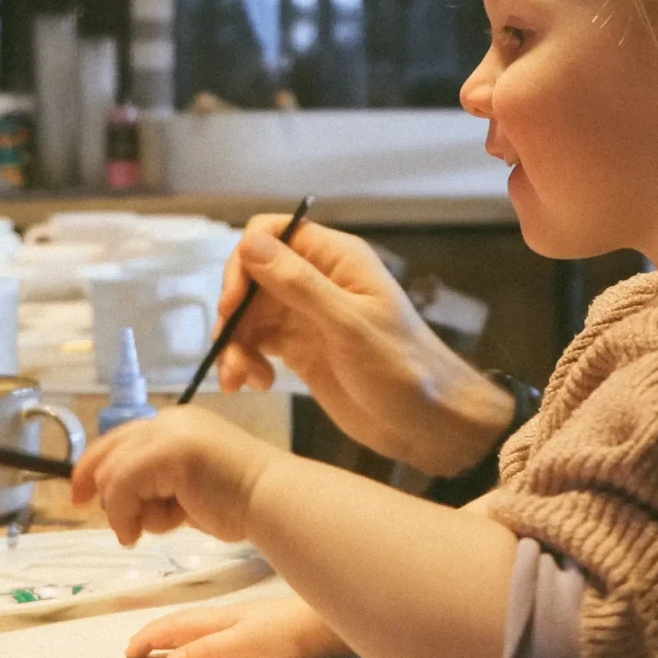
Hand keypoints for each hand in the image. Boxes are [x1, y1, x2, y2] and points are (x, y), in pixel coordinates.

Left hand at [69, 407, 278, 545]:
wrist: (270, 499)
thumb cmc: (238, 500)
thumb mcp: (186, 488)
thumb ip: (156, 483)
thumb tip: (115, 500)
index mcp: (178, 425)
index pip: (122, 440)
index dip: (96, 467)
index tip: (80, 495)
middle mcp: (169, 421)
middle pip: (110, 452)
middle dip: (103, 491)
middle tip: (107, 519)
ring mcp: (168, 433)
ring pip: (114, 474)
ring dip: (125, 511)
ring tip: (158, 526)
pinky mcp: (166, 451)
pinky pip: (122, 486)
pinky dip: (124, 514)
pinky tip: (140, 532)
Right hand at [124, 595, 351, 657]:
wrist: (328, 627)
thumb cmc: (290, 632)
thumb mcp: (246, 644)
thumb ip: (210, 652)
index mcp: (219, 619)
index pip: (175, 625)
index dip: (149, 637)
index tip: (127, 653)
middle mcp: (228, 619)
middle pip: (183, 625)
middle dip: (157, 636)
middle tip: (134, 653)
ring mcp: (244, 626)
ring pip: (200, 632)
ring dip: (177, 641)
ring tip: (161, 656)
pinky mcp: (259, 638)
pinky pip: (217, 642)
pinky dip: (199, 649)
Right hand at [215, 215, 516, 475]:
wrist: (428, 423)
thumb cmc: (403, 369)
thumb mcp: (348, 325)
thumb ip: (299, 284)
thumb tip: (249, 242)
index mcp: (336, 259)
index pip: (271, 234)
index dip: (244, 262)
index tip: (233, 303)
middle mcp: (318, 280)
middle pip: (252, 276)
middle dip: (233, 311)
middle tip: (229, 347)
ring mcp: (307, 316)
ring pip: (249, 313)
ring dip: (234, 343)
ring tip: (239, 379)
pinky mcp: (300, 350)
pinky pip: (257, 343)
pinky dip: (246, 361)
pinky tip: (255, 385)